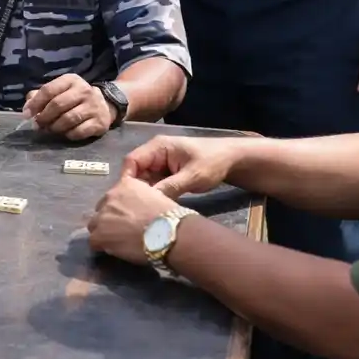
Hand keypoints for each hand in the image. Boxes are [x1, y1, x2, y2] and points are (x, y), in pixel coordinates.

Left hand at [22, 75, 112, 139]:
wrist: (105, 105)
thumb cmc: (75, 98)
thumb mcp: (60, 90)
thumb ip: (41, 96)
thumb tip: (27, 108)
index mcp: (71, 80)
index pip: (49, 90)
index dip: (35, 103)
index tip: (26, 114)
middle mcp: (84, 91)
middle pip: (57, 105)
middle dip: (44, 117)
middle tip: (38, 125)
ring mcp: (93, 107)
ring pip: (68, 119)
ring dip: (54, 127)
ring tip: (50, 129)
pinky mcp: (99, 123)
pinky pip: (78, 132)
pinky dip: (68, 134)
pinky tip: (65, 133)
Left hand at [87, 176, 181, 264]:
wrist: (167, 232)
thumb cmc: (168, 217)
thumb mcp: (155, 197)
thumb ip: (141, 199)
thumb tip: (137, 209)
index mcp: (125, 184)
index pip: (113, 196)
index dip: (118, 209)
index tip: (126, 218)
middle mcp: (110, 196)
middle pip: (101, 210)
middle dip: (109, 219)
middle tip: (122, 230)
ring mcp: (102, 215)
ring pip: (95, 225)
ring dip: (104, 232)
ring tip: (117, 242)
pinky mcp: (99, 234)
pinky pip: (94, 242)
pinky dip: (102, 246)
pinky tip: (114, 251)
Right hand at [121, 135, 237, 198]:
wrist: (231, 160)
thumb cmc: (212, 162)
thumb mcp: (193, 176)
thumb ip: (170, 187)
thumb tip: (149, 201)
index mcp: (158, 147)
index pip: (132, 161)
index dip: (127, 179)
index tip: (128, 198)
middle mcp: (155, 153)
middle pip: (135, 172)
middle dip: (135, 189)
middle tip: (136, 209)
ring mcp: (160, 164)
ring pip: (144, 180)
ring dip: (146, 194)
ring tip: (145, 211)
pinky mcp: (166, 174)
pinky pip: (154, 185)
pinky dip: (155, 195)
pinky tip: (156, 208)